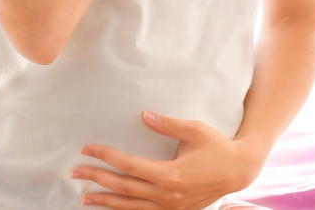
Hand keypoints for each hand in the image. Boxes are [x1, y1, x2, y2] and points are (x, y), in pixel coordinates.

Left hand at [70, 110, 263, 208]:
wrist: (240, 171)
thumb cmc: (217, 146)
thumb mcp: (194, 130)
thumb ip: (166, 124)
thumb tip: (143, 115)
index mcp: (170, 174)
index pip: (128, 166)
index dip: (104, 156)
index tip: (85, 149)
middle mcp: (167, 194)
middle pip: (123, 189)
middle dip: (96, 180)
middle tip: (73, 173)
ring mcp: (171, 206)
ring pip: (131, 207)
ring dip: (106, 202)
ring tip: (84, 198)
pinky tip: (112, 208)